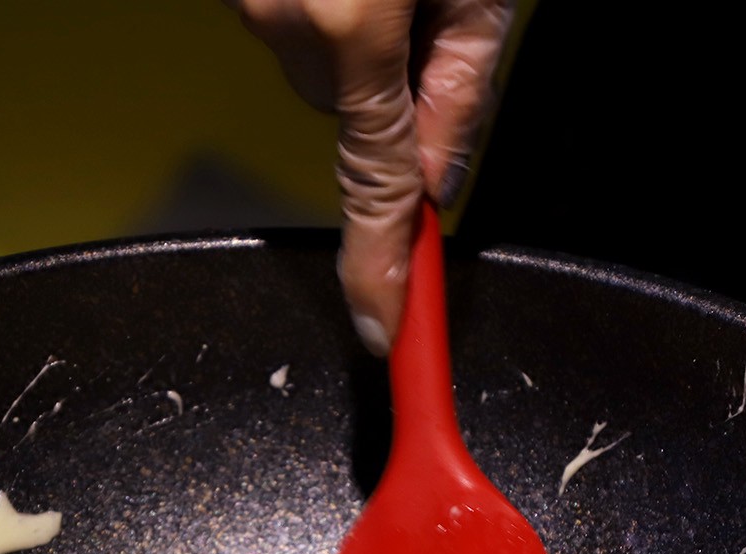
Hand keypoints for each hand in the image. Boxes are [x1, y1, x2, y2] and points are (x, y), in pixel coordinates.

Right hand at [229, 0, 514, 353]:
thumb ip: (459, 87)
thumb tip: (434, 175)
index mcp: (353, 24)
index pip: (374, 186)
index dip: (377, 269)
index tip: (382, 329)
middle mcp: (285, 18)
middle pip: (347, 116)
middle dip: (390, 91)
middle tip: (429, 16)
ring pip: (316, 70)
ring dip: (358, 39)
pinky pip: (287, 23)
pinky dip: (324, 6)